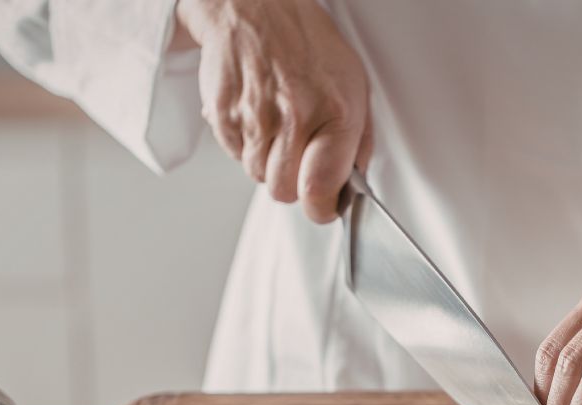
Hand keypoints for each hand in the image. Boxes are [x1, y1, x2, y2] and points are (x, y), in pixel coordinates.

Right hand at [175, 0, 371, 222]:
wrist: (256, 6)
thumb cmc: (307, 43)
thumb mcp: (353, 82)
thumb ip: (358, 138)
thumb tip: (352, 182)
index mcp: (335, 112)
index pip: (320, 189)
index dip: (321, 207)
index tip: (323, 206)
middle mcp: (294, 117)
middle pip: (283, 191)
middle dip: (292, 182)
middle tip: (298, 155)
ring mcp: (255, 118)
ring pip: (257, 175)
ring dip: (267, 161)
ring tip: (277, 125)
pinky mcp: (224, 116)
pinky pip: (234, 154)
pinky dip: (245, 143)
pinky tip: (256, 114)